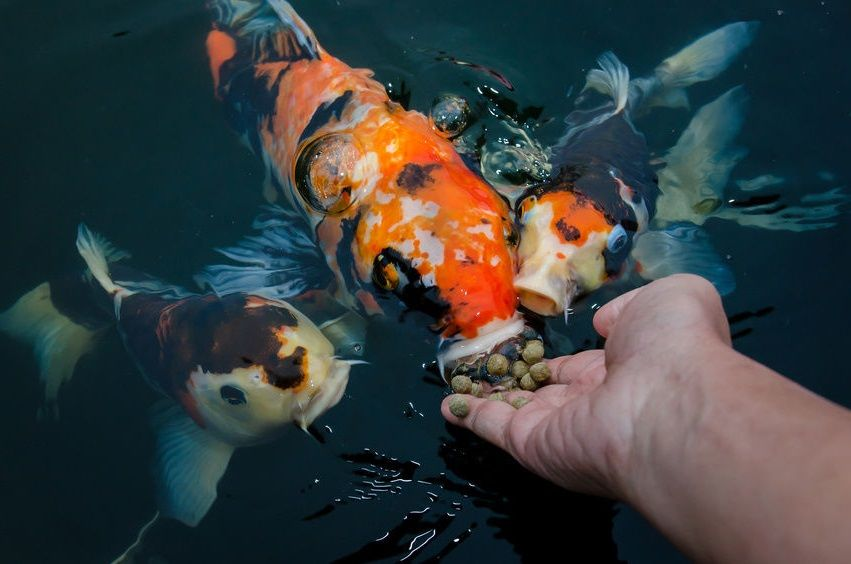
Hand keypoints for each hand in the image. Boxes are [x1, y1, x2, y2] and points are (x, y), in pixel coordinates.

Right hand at [441, 274, 731, 497]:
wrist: (670, 400)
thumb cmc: (674, 343)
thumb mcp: (672, 298)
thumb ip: (633, 306)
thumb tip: (604, 325)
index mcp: (626, 370)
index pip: (585, 367)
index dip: (561, 360)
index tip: (538, 348)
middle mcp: (592, 403)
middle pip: (547, 392)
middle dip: (522, 380)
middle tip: (491, 364)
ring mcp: (561, 426)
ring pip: (515, 409)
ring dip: (489, 396)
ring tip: (459, 382)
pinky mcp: (533, 444)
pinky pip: (494, 427)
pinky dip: (469, 416)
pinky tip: (448, 405)